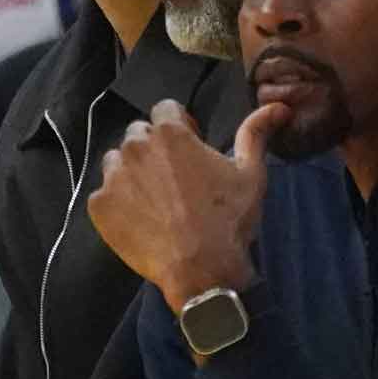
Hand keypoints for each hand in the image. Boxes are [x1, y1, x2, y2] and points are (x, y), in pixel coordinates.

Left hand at [89, 100, 290, 313]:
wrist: (201, 271)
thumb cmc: (228, 220)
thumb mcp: (250, 174)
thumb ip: (255, 133)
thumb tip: (278, 107)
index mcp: (169, 133)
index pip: (165, 109)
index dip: (179, 125)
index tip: (190, 146)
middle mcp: (135, 148)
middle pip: (139, 134)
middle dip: (153, 148)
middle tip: (173, 178)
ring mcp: (113, 178)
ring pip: (117, 161)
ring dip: (132, 172)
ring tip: (154, 200)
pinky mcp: (99, 206)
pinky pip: (104, 194)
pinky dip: (118, 203)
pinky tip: (140, 220)